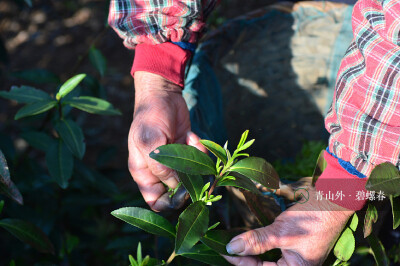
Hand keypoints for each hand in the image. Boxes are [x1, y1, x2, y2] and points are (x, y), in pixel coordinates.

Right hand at [128, 72, 205, 210]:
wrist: (163, 94)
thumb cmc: (150, 116)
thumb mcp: (151, 142)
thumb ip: (161, 167)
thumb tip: (175, 188)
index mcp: (143, 172)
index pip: (154, 201)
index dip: (169, 204)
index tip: (184, 193)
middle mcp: (158, 170)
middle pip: (176, 191)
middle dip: (189, 182)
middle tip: (196, 170)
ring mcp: (174, 160)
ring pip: (191, 176)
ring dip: (196, 162)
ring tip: (190, 142)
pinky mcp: (186, 149)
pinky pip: (198, 159)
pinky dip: (199, 149)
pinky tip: (191, 135)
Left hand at [223, 187, 353, 264]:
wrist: (334, 198)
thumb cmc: (311, 218)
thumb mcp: (281, 232)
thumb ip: (256, 242)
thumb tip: (232, 248)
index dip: (240, 262)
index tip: (224, 250)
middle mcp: (296, 265)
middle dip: (246, 259)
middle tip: (227, 247)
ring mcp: (296, 255)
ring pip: (267, 259)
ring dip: (252, 253)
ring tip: (235, 245)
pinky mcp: (295, 244)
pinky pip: (274, 250)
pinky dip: (261, 246)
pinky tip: (250, 241)